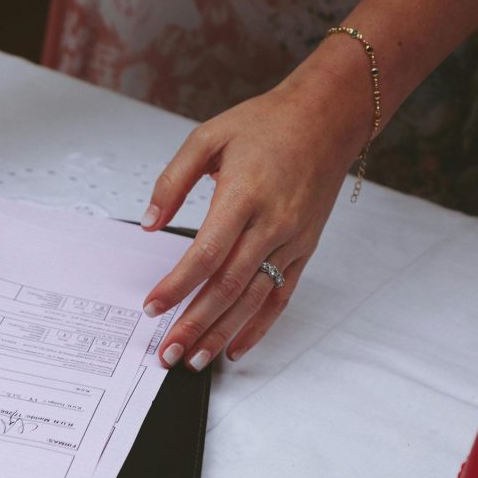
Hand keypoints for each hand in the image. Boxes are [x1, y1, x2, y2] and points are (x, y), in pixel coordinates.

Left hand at [141, 73, 365, 369]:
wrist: (328, 117)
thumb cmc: (267, 124)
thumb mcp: (208, 137)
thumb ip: (172, 182)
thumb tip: (149, 223)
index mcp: (243, 196)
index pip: (205, 254)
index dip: (177, 286)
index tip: (152, 306)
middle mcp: (271, 224)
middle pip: (228, 288)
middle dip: (194, 325)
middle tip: (167, 352)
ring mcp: (291, 241)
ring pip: (253, 300)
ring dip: (222, 334)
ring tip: (194, 360)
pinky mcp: (304, 250)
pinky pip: (280, 297)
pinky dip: (258, 327)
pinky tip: (236, 348)